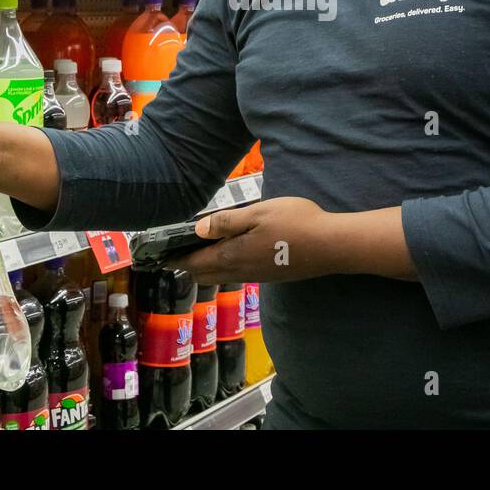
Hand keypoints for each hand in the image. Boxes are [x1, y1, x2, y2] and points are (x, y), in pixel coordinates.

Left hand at [165, 196, 337, 283]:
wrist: (331, 246)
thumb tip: (198, 230)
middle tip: (172, 257)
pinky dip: (223, 267)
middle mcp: (241, 271)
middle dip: (187, 265)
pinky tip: (229, 257)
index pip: (195, 261)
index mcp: (232, 255)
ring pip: (221, 275)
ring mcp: (256, 275)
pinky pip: (237, 274)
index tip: (158, 258)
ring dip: (205, 268)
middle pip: (205, 273)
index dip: (175, 259)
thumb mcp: (257, 213)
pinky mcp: (270, 275)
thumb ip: (226, 222)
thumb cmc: (295, 223)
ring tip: (195, 256)